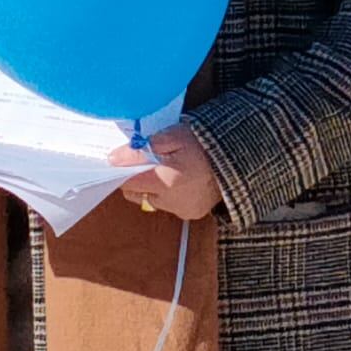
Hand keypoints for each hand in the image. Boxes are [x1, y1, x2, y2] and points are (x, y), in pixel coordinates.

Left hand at [108, 126, 223, 220]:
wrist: (236, 158)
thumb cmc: (204, 143)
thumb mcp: (171, 137)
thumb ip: (141, 150)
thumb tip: (114, 159)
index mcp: (166, 181)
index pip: (128, 182)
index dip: (122, 170)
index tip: (122, 159)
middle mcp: (172, 202)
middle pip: (136, 193)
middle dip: (137, 178)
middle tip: (147, 161)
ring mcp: (181, 210)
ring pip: (151, 200)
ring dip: (153, 186)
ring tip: (168, 169)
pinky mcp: (191, 213)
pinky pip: (168, 205)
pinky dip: (169, 194)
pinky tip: (180, 180)